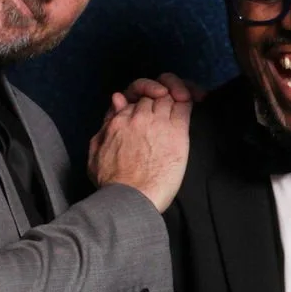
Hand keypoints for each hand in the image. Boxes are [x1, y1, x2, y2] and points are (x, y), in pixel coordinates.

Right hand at [88, 75, 192, 211]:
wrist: (129, 197)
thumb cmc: (111, 183)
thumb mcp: (96, 153)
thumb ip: (106, 126)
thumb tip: (117, 99)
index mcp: (118, 120)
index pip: (134, 99)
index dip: (143, 100)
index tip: (150, 110)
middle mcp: (137, 116)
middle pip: (152, 95)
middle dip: (160, 96)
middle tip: (170, 104)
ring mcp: (157, 121)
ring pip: (168, 96)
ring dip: (176, 94)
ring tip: (184, 97)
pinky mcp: (176, 130)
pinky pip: (184, 104)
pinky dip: (189, 97)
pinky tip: (194, 97)